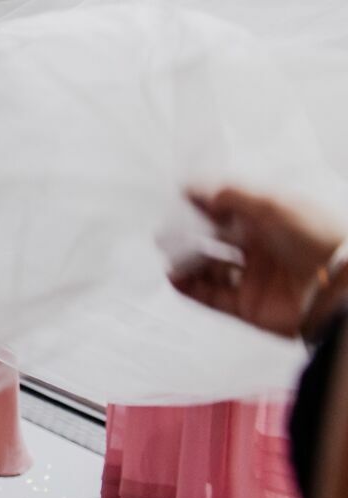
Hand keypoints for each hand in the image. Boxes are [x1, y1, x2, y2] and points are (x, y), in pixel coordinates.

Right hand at [170, 186, 346, 339]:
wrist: (339, 286)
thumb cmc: (317, 239)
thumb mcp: (272, 204)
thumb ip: (231, 195)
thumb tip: (199, 191)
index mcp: (270, 222)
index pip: (228, 210)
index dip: (203, 204)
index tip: (179, 198)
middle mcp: (261, 249)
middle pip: (215, 240)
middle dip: (189, 234)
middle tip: (167, 230)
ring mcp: (254, 279)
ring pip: (210, 269)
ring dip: (187, 261)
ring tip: (169, 255)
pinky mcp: (249, 306)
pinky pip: (212, 298)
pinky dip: (190, 289)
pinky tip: (174, 277)